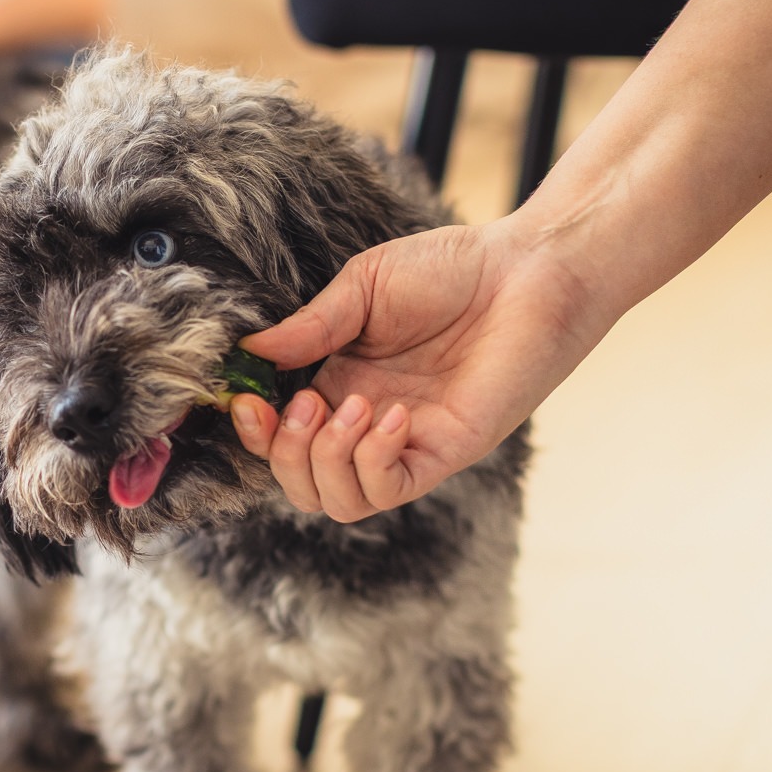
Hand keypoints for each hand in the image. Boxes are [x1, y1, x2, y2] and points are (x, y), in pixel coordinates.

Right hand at [228, 220, 605, 521]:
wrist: (528, 271)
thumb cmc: (451, 269)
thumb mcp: (364, 285)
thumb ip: (311, 325)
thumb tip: (250, 353)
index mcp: (336, 383)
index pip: (278, 437)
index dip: (254, 432)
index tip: (244, 401)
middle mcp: (363, 422)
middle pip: (301, 483)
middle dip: (284, 454)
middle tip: (301, 406)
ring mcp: (403, 443)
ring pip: (338, 501)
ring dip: (327, 461)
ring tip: (351, 408)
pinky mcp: (444, 454)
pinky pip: (390, 491)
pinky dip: (375, 461)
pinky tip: (391, 415)